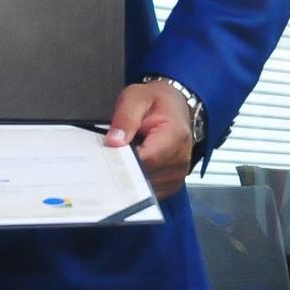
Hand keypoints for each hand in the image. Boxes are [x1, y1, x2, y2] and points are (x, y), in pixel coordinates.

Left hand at [104, 81, 193, 199]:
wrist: (175, 104)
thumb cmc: (156, 100)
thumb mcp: (136, 98)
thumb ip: (125, 118)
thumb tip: (114, 142)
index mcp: (175, 135)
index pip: (148, 159)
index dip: (125, 161)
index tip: (108, 157)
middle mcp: (181, 158)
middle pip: (147, 177)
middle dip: (125, 170)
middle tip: (109, 157)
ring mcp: (179, 173)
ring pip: (148, 187)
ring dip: (132, 177)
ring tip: (123, 158)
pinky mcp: (173, 182)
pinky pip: (152, 191)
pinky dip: (138, 183)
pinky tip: (131, 167)